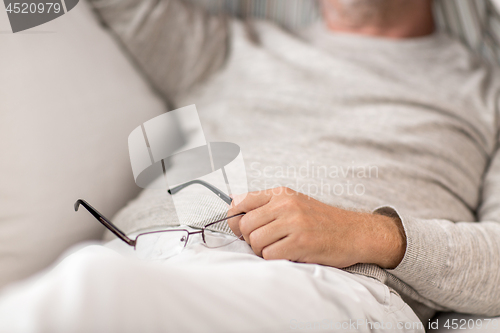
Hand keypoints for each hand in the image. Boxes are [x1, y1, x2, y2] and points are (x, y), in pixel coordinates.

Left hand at [227, 187, 405, 268]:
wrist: (355, 232)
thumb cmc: (321, 222)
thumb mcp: (294, 203)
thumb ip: (267, 206)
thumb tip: (233, 211)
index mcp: (281, 194)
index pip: (240, 202)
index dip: (235, 219)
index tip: (243, 229)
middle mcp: (286, 205)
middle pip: (244, 225)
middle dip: (249, 239)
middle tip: (266, 243)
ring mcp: (294, 223)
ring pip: (254, 241)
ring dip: (262, 251)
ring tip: (279, 249)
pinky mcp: (301, 242)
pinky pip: (269, 255)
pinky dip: (275, 259)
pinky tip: (289, 255)